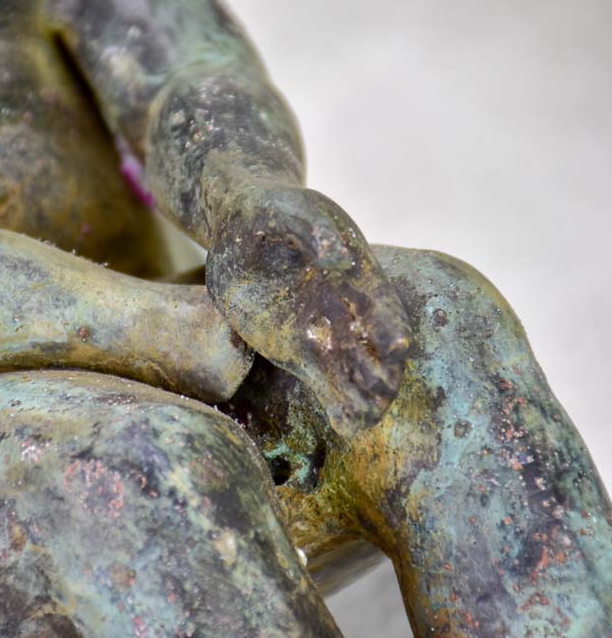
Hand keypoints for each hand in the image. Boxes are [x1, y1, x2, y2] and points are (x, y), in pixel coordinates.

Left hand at [207, 180, 410, 436]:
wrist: (241, 226)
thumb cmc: (271, 209)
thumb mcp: (290, 210)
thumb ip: (314, 231)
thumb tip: (338, 257)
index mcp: (355, 270)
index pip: (379, 300)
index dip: (388, 323)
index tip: (397, 347)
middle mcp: (346, 306)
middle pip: (373, 344)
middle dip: (381, 370)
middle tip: (382, 397)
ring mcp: (323, 330)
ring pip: (352, 370)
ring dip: (363, 396)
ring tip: (365, 423)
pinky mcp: (297, 349)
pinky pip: (324, 381)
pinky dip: (337, 403)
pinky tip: (347, 428)